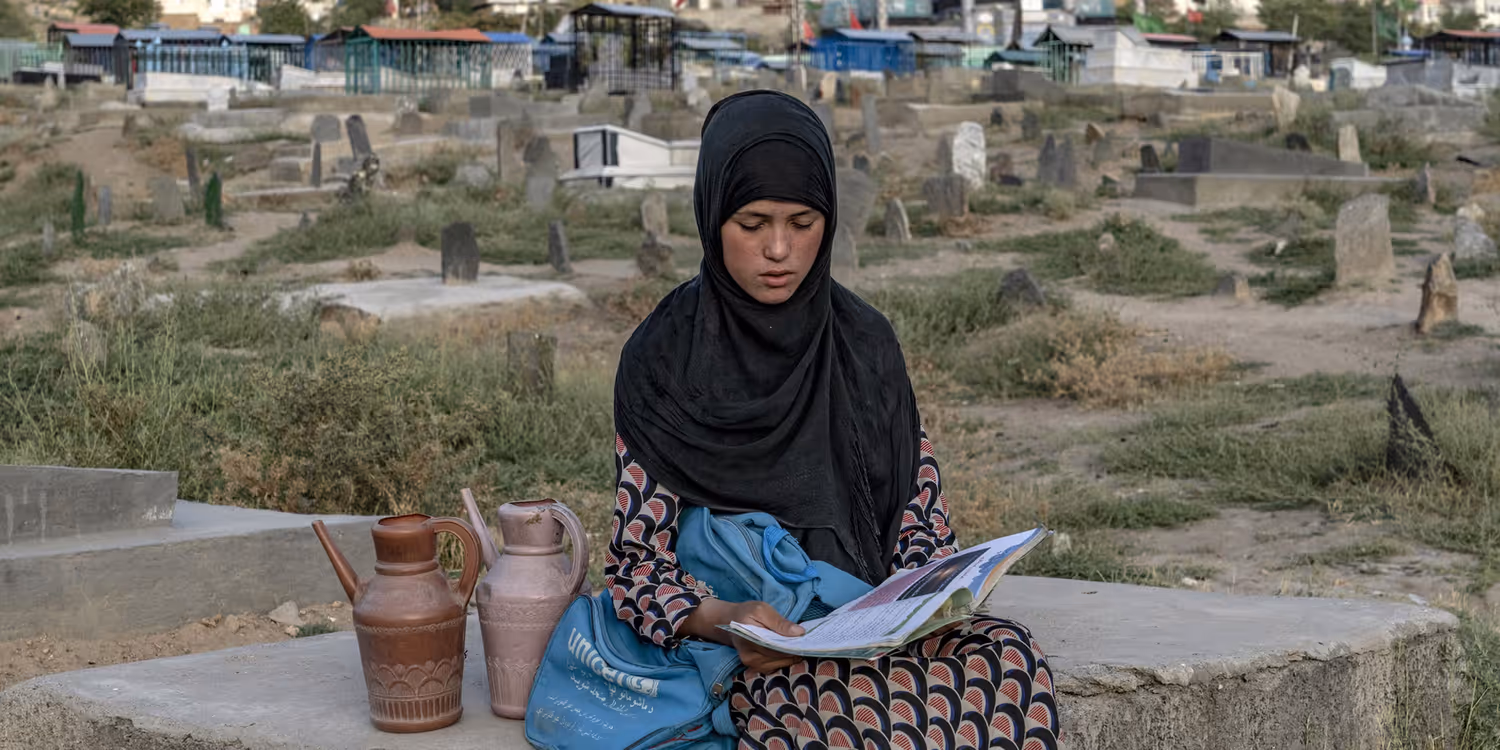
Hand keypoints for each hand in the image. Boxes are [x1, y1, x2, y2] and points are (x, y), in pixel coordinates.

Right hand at [681, 599, 805, 673]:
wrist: (728, 622)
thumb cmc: (746, 613)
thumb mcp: (761, 609)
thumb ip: (780, 622)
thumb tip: (799, 632)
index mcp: (749, 641)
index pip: (775, 649)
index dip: (793, 647)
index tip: (807, 642)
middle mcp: (749, 657)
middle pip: (779, 659)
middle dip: (794, 652)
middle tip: (807, 643)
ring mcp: (752, 664)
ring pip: (778, 665)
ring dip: (790, 657)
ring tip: (800, 646)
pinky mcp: (756, 667)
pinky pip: (775, 666)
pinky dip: (784, 660)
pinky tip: (790, 651)